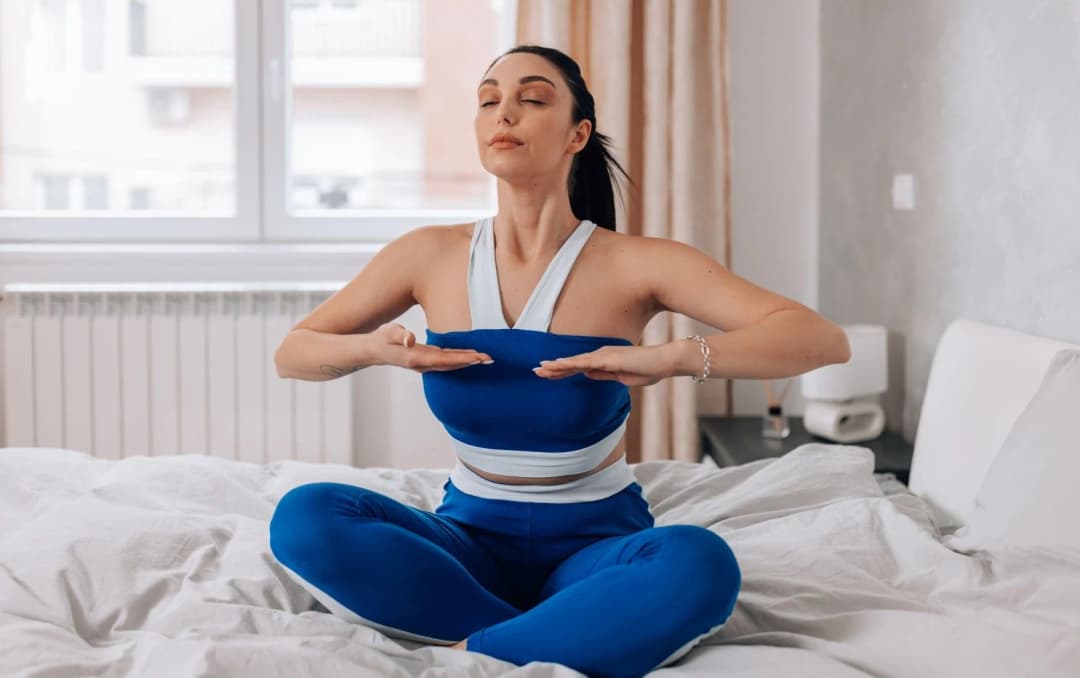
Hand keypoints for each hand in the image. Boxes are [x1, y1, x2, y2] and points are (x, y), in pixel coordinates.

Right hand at [369, 323, 493, 372]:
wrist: (373, 350)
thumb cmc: (382, 338)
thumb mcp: (388, 332)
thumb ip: (400, 335)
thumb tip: (410, 339)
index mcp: (415, 358)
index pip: (443, 359)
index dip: (461, 358)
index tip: (478, 357)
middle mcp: (422, 364)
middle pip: (451, 364)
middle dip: (471, 362)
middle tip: (491, 359)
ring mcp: (424, 365)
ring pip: (450, 365)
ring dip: (468, 363)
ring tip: (485, 360)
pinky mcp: (425, 362)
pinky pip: (446, 364)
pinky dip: (459, 362)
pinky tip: (470, 359)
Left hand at [531, 344, 673, 386]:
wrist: (664, 362)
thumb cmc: (648, 370)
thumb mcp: (621, 378)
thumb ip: (603, 376)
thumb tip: (587, 375)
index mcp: (603, 362)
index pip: (578, 367)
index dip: (561, 371)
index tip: (546, 374)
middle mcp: (600, 356)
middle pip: (571, 363)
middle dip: (553, 367)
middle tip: (535, 370)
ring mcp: (603, 356)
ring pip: (574, 362)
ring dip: (556, 366)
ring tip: (540, 369)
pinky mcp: (608, 358)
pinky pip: (585, 362)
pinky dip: (570, 364)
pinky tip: (558, 365)